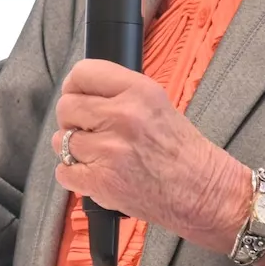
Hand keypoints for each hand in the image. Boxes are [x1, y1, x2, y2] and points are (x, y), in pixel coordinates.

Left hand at [52, 59, 251, 255]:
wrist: (203, 192)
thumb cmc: (182, 150)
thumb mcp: (157, 102)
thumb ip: (119, 92)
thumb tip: (80, 90)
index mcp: (138, 91)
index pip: (82, 73)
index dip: (74, 86)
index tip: (76, 94)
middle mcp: (122, 116)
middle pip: (66, 107)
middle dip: (73, 120)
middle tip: (91, 130)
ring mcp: (108, 150)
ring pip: (61, 140)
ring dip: (74, 149)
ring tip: (99, 154)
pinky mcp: (100, 182)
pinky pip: (63, 172)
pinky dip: (74, 176)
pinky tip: (97, 174)